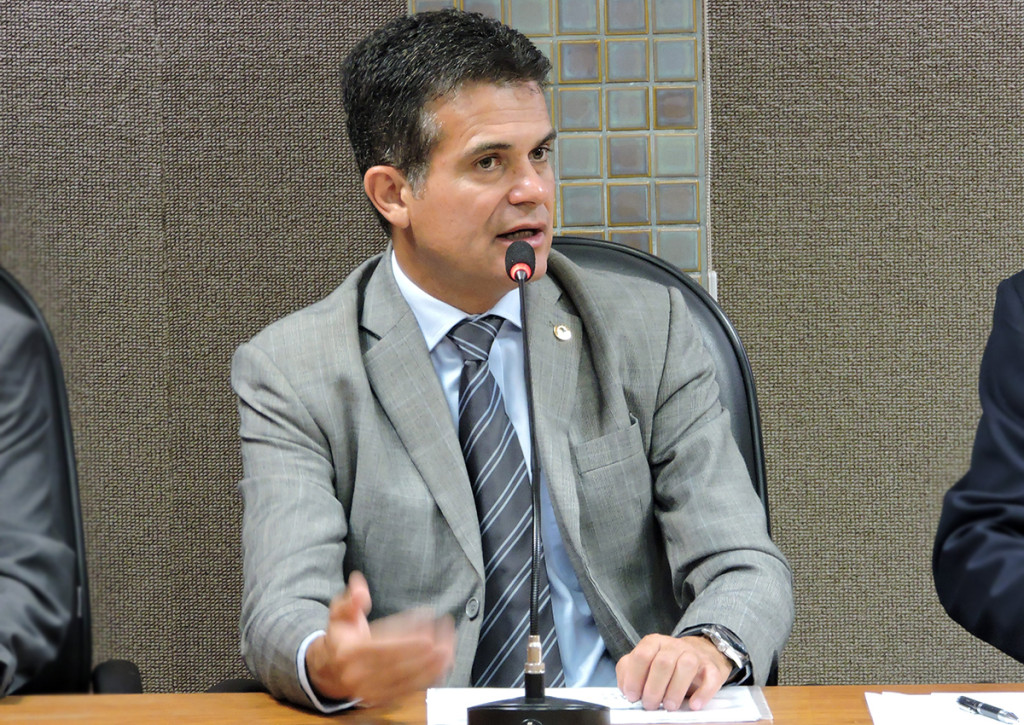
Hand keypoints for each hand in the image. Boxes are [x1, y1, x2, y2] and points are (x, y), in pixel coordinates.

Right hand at [305, 571, 455, 705]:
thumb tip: (359, 588)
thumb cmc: (340, 637)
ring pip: (407, 680)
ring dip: (432, 665)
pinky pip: (408, 689)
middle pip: (398, 666)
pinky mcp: (382, 698)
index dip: (405, 645)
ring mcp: (370, 691)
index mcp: (348, 653)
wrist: (329, 670)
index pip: (381, 650)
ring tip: (450, 647)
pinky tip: (443, 664)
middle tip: (447, 636)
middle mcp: (358, 676)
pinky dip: (428, 677)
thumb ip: (349, 600)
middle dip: (425, 652)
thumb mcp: (338, 613)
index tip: (428, 637)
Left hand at [616, 634, 731, 711]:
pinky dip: (702, 694)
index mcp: (653, 643)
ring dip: (675, 690)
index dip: (634, 678)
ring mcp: (694, 655)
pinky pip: (710, 678)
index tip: (633, 696)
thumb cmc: (666, 665)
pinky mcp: (711, 668)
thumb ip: (629, 672)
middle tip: (651, 705)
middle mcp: (674, 646)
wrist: (699, 654)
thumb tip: (626, 689)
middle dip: (653, 688)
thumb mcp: (644, 664)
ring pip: (686, 666)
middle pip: (662, 663)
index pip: (641, 656)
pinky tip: (694, 705)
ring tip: (669, 706)